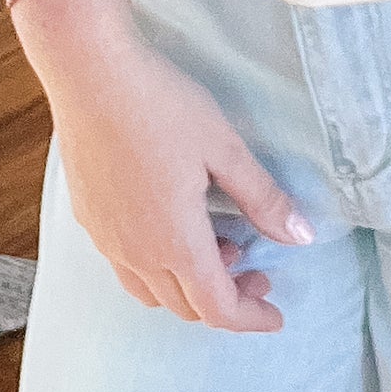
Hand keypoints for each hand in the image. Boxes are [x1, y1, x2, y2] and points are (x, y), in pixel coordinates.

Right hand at [2, 0, 311, 330]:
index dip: (252, 317)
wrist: (91, 74)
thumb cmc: (161, 105)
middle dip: (228, 299)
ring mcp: (106, 239)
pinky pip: (126, 266)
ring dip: (191, 284)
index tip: (277, 313)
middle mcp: (136, 253)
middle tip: (259, 270)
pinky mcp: (88, 218)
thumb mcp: (224, 148)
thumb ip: (262, 198)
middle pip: (186, 306)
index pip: (218, 308)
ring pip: (152, 291)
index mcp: (176, 242)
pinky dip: (159, 266)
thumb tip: (301, 237)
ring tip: (221, 244)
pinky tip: (175, 225)